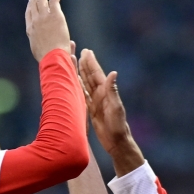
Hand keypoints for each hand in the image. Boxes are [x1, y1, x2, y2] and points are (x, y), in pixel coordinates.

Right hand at [25, 0, 70, 61]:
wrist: (52, 57)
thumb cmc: (47, 58)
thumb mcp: (38, 51)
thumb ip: (41, 44)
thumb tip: (44, 44)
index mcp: (30, 30)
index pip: (29, 13)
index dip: (30, 4)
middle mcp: (35, 21)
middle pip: (33, 3)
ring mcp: (44, 17)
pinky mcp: (55, 16)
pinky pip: (55, 1)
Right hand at [78, 49, 144, 174]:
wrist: (116, 142)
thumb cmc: (118, 126)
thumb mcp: (116, 107)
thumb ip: (112, 90)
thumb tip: (113, 73)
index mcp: (106, 92)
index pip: (97, 74)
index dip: (92, 63)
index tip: (87, 51)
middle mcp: (101, 95)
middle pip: (91, 76)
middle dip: (86, 64)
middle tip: (80, 52)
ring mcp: (96, 102)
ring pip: (86, 84)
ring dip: (81, 73)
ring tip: (76, 62)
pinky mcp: (91, 110)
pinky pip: (83, 95)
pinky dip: (79, 87)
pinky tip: (75, 81)